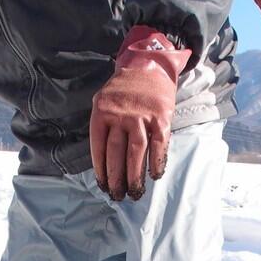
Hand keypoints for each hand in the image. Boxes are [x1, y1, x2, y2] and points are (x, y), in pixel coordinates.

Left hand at [90, 26, 190, 201]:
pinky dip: (157, 163)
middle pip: (116, 154)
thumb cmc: (124, 90)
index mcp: (102, 112)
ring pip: (136, 153)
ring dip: (135, 177)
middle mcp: (120, 115)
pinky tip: (155, 176)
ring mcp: (141, 117)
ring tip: (134, 193)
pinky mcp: (161, 118)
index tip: (103, 186)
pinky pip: (158, 146)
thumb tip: (103, 161)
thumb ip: (102, 127)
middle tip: (118, 196)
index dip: (101, 171)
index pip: (99, 148)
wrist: (149, 65)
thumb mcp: (104, 100)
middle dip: (116, 180)